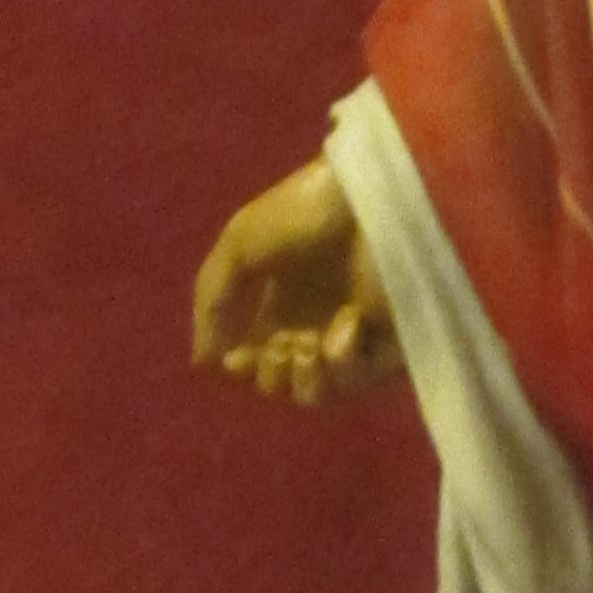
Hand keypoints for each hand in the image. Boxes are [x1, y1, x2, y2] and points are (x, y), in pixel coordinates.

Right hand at [191, 156, 399, 402]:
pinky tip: (346, 324)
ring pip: (315, 395)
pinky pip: (355, 383)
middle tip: (280, 342)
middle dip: (270, 374)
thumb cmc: (304, 212)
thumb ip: (214, 303)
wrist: (370, 197)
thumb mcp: (240, 246)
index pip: (254, 362)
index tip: (236, 356)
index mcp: (281, 304)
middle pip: (281, 384)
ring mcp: (354, 338)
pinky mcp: (389, 345)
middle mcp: (315, 325)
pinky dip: (341, 363)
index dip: (241, 368)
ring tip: (305, 343)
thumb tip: (204, 362)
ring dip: (300, 378)